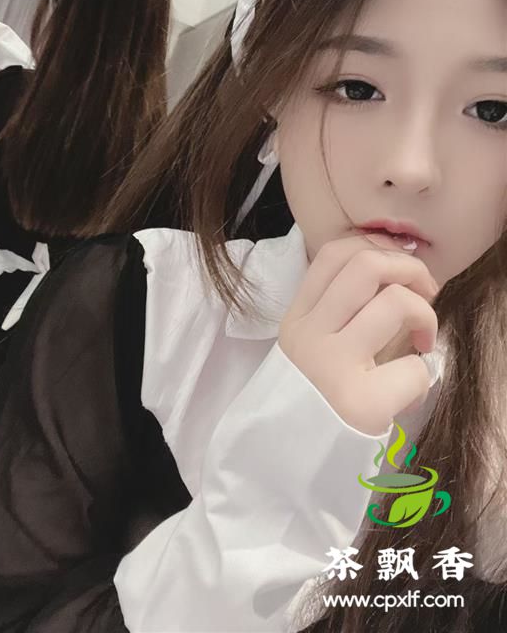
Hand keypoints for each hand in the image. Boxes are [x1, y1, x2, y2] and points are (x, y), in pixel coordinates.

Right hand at [279, 233, 439, 435]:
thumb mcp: (313, 350)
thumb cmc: (311, 403)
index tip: (399, 268)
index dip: (377, 247)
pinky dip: (422, 374)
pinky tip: (406, 391)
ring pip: (394, 303)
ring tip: (421, 344)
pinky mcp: (360, 402)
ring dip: (425, 318)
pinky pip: (413, 369)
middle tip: (425, 294)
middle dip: (410, 269)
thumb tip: (398, 273)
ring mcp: (332, 366)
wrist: (286, 465)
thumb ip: (343, 314)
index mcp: (298, 319)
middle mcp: (309, 335)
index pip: (333, 254)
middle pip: (366, 264)